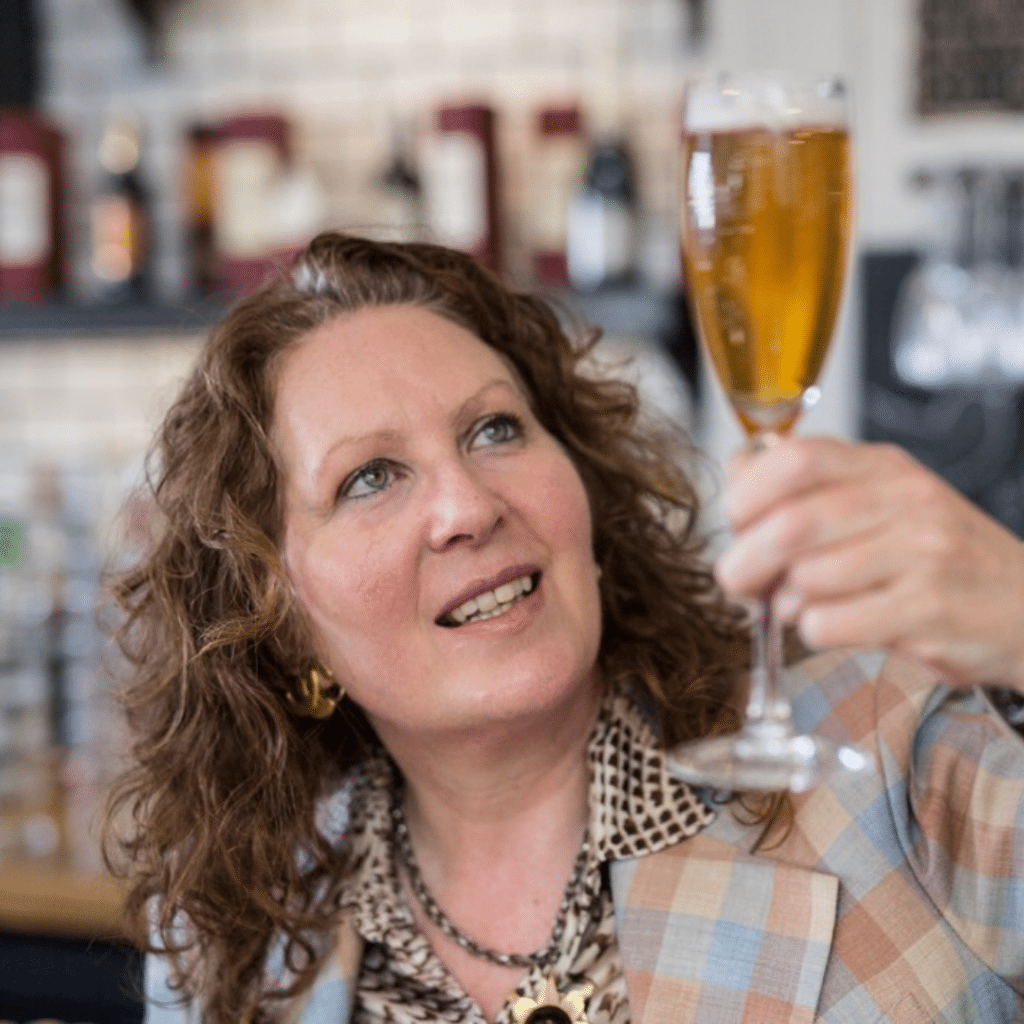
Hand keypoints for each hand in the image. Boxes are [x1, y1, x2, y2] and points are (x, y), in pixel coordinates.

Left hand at [714, 435, 1023, 691]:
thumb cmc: (935, 556)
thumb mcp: (878, 500)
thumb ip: (807, 487)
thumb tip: (737, 471)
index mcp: (881, 466)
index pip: (794, 458)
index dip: (746, 492)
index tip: (733, 520)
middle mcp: (904, 500)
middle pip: (790, 523)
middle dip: (744, 559)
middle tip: (736, 579)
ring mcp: (920, 554)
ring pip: (806, 578)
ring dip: (782, 602)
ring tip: (800, 605)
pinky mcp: (926, 610)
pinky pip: (830, 624)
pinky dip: (812, 631)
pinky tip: (833, 626)